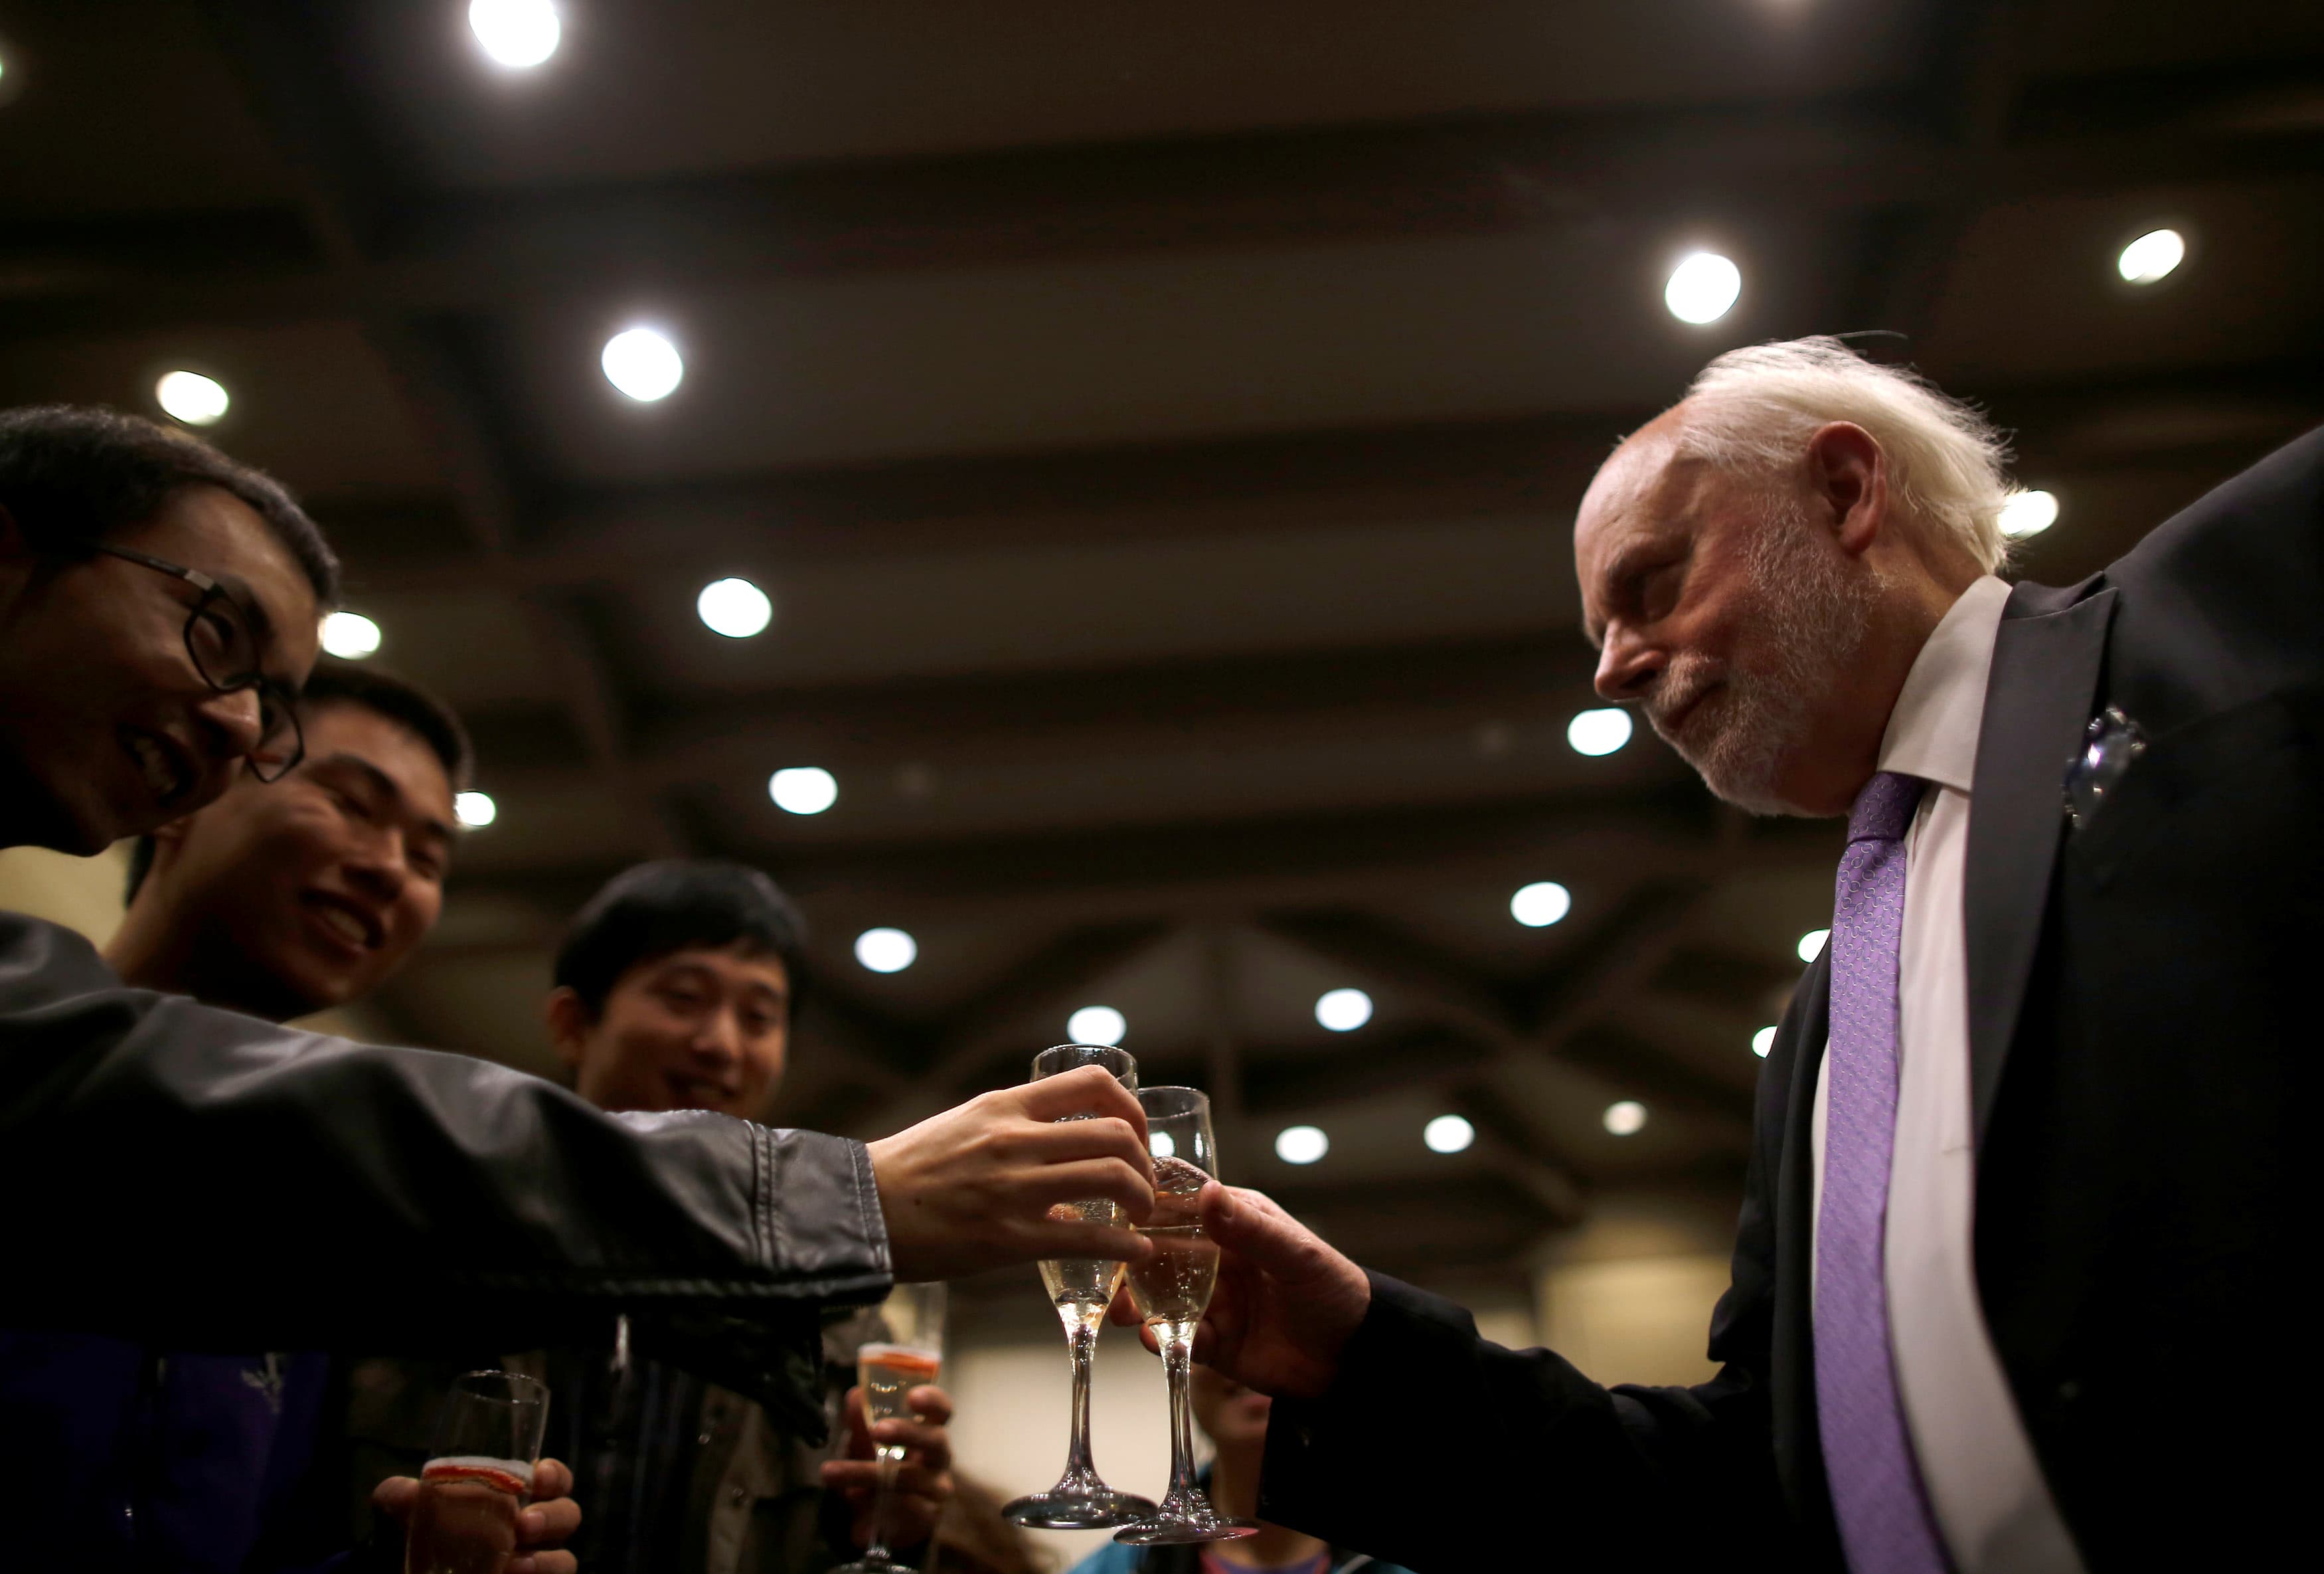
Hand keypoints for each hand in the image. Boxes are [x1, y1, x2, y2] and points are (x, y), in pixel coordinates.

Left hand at [374, 1456, 580, 1573]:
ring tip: (518, 1567)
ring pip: (565, 1560)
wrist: (402, 1572)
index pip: (553, 1481)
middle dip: (553, 1517)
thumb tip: (409, 1492)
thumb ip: (398, 1497)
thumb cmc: (410, 1540)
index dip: (556, 1476)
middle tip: (523, 1524)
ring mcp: (533, 1566)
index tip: (538, 1476)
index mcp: (513, 1499)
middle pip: (568, 1516)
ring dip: (548, 1561)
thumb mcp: (398, 1516)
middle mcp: (531, 1532)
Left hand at [821, 1383, 955, 1548]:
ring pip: (909, 1480)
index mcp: (931, 1431)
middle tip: (877, 1429)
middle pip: (935, 1441)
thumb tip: (856, 1395)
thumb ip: (864, 1421)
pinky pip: (903, 1517)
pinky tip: (855, 1523)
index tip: (911, 1396)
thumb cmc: (890, 1466)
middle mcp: (939, 1459)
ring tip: (831, 1473)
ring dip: (868, 1475)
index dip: (931, 1400)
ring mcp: (936, 1491)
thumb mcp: (873, 1444)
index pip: (941, 1410)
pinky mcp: (925, 1520)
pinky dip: (876, 1517)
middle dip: (907, 1433)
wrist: (900, 1515)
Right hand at [868, 1065, 1155, 1280]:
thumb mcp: (965, 1122)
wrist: (860, 1210)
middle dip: (1144, 1161)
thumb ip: (1014, 1126)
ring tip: (1140, 1213)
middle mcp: (1014, 1140)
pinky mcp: (1007, 1240)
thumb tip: (1062, 1139)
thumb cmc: (910, 1168)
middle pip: (1115, 1134)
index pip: (1092, 1083)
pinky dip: (1124, 1246)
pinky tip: (1136, 1252)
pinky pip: (1085, 1239)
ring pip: (1110, 1179)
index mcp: (1004, 1107)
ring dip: (1141, 1198)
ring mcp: (1013, 1190)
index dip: (1132, 1107)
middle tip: (1143, 1183)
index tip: (1137, 1133)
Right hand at [1112, 1183, 1369, 1399]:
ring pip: (1160, 1297)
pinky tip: (1153, 1338)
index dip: (1148, 1198)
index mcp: (1236, 1222)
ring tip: (1122, 1311)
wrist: (1354, 1358)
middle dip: (1130, 1259)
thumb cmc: (1333, 1290)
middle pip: (1160, 1252)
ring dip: (1137, 1302)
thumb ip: (1249, 1229)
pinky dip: (1162, 1338)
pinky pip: (1177, 1338)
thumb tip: (1206, 1191)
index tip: (1113, 1199)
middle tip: (1106, 1267)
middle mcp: (1216, 1258)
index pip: (1183, 1201)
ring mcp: (1212, 1301)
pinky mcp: (1213, 1342)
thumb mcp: (1295, 1255)